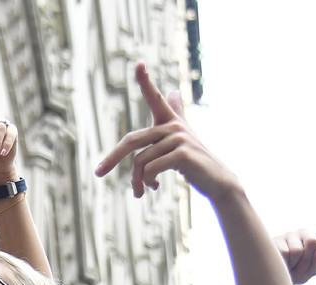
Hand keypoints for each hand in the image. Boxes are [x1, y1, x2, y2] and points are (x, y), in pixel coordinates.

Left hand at [95, 63, 238, 201]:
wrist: (218, 181)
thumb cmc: (195, 161)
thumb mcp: (183, 136)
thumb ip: (176, 113)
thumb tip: (173, 90)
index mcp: (171, 121)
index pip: (155, 98)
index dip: (146, 81)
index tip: (139, 63)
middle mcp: (174, 125)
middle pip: (131, 141)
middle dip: (112, 158)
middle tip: (97, 173)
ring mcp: (179, 138)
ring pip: (140, 162)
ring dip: (137, 180)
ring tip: (142, 190)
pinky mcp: (182, 153)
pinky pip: (150, 169)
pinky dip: (147, 182)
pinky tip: (155, 187)